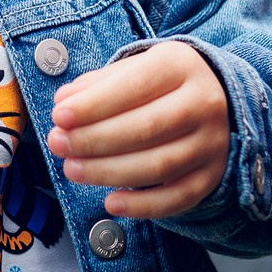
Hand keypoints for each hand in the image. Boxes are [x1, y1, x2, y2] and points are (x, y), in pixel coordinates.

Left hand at [45, 42, 230, 218]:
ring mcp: (212, 142)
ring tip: (72, 169)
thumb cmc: (159, 84)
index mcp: (181, 66)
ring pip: (159, 166)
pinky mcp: (212, 175)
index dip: (94, 104)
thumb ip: (97, 84)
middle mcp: (204, 103)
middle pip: (146, 128)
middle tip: (58, 144)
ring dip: (109, 172)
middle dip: (94, 140)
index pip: (135, 85)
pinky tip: (111, 202)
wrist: (213, 97)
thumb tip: (64, 102)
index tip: (60, 116)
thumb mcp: (132, 69)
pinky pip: (178, 198)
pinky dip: (143, 206)